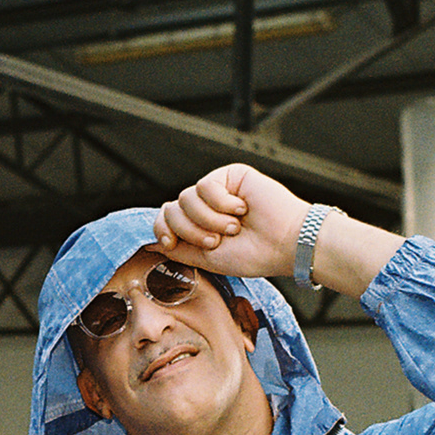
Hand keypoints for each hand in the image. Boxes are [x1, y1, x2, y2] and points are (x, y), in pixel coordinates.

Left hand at [152, 162, 402, 296]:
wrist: (284, 243)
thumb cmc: (253, 255)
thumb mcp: (207, 259)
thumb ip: (178, 250)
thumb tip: (150, 244)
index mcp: (197, 226)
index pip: (164, 220)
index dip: (162, 230)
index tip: (171, 244)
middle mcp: (204, 207)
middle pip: (171, 209)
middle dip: (190, 230)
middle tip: (216, 241)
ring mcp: (216, 190)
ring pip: (186, 198)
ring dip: (209, 219)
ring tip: (233, 227)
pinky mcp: (230, 175)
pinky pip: (205, 185)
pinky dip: (221, 203)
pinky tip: (241, 209)